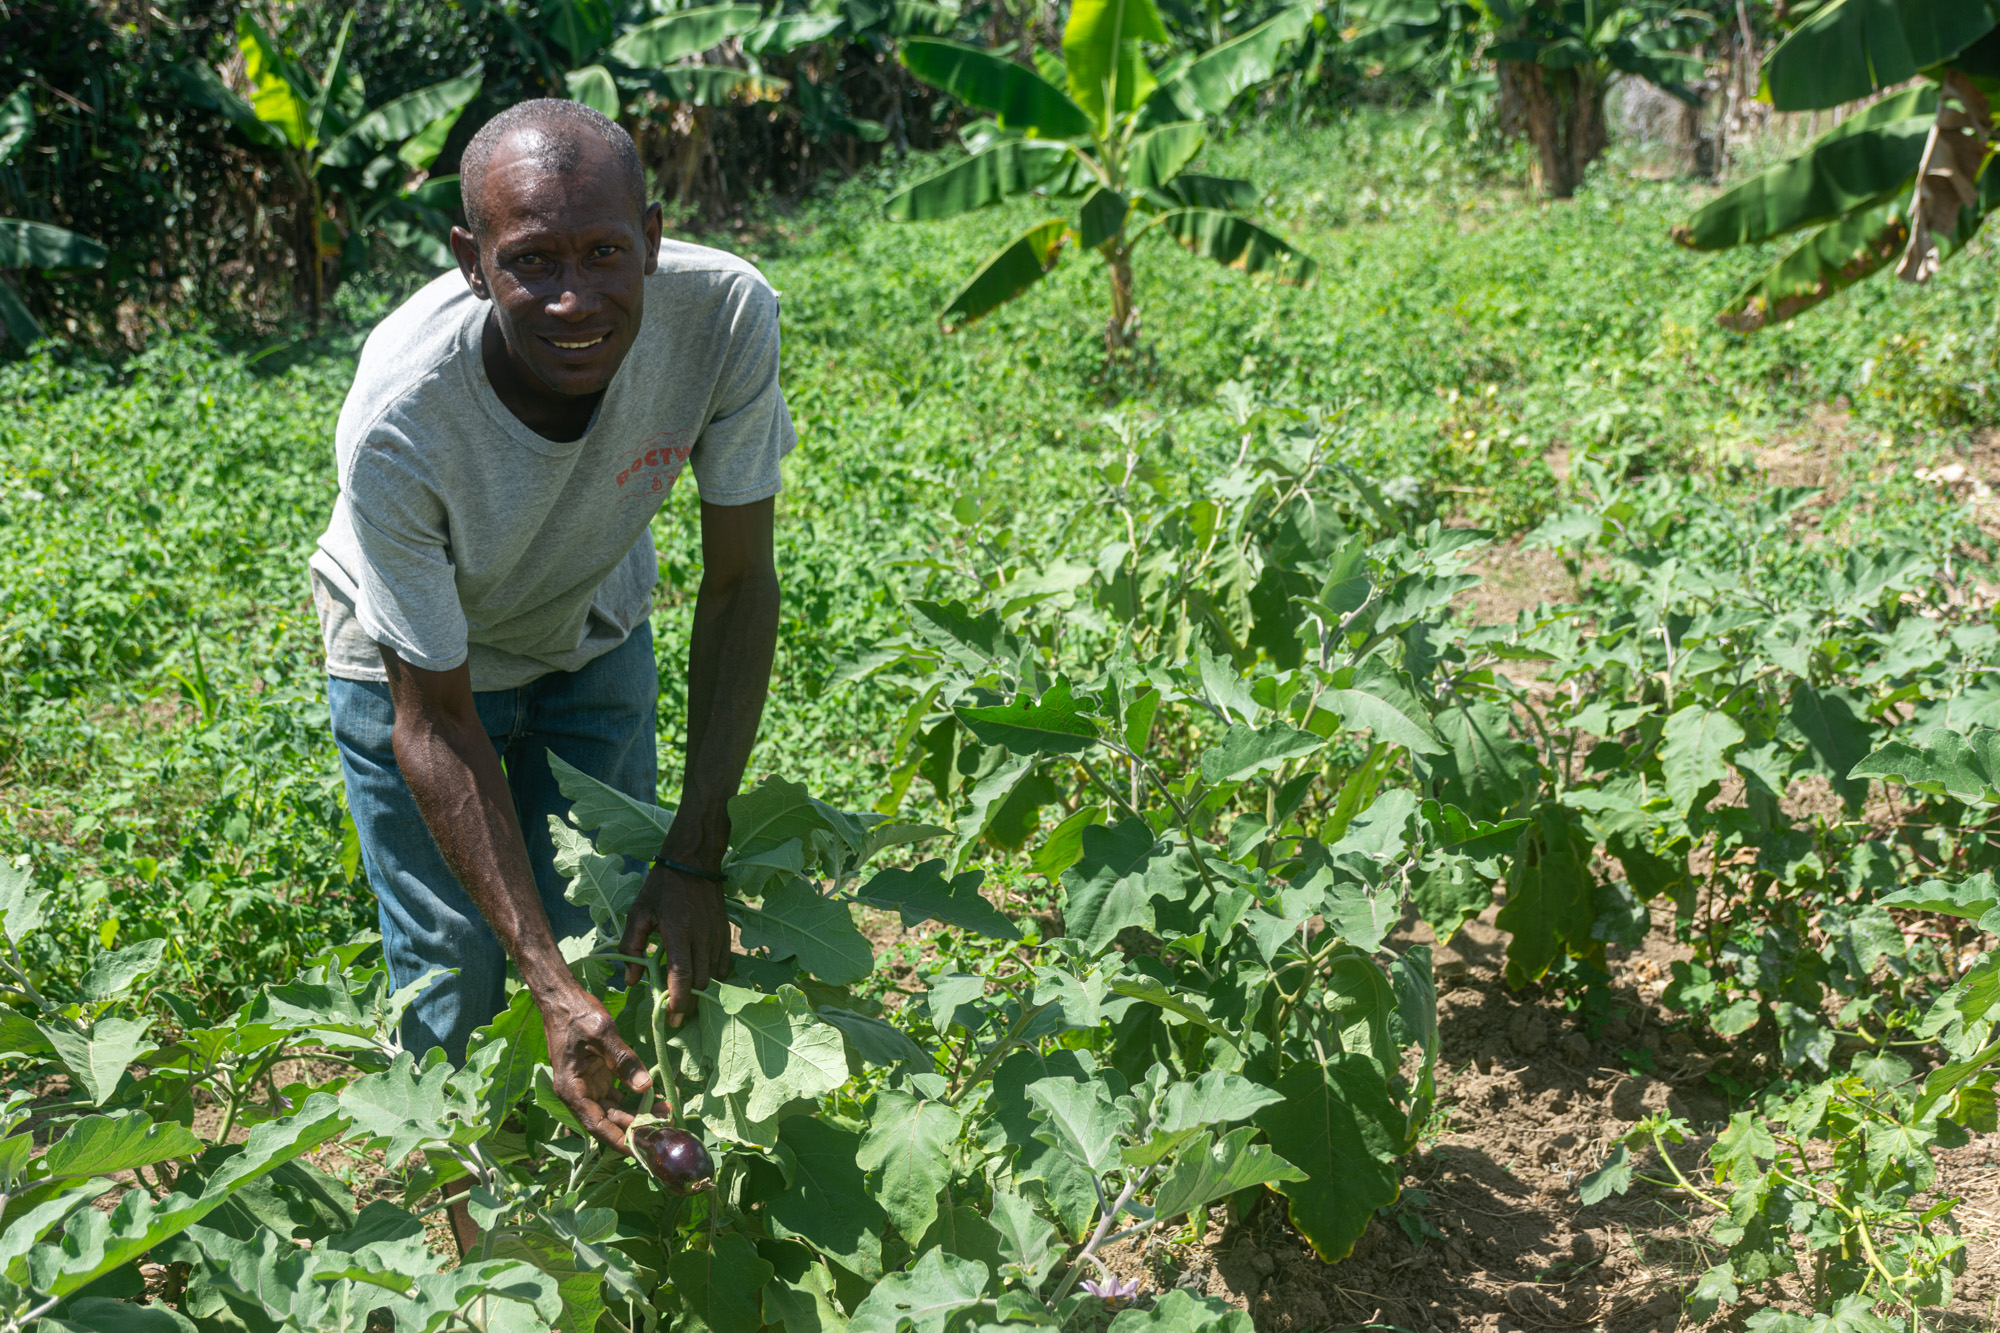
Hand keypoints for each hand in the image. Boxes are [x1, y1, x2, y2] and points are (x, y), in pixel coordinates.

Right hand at [538, 984, 650, 1153]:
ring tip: (664, 1110)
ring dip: (635, 1112)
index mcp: (571, 1089)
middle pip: (606, 1120)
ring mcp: (586, 1085)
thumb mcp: (602, 1034)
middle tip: (663, 1125)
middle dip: (634, 1125)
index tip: (639, 1149)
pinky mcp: (595, 1076)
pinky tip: (652, 1097)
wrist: (562, 998)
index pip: (595, 1125)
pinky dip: (631, 1098)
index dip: (617, 1139)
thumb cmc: (578, 1015)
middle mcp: (577, 1093)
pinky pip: (614, 1095)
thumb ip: (623, 1061)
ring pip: (612, 1109)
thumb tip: (645, 1086)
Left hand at [621, 863, 732, 1024]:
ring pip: (713, 976)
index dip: (678, 1001)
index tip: (672, 1020)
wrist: (693, 862)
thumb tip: (632, 980)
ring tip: (686, 1001)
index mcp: (678, 931)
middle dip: (689, 1004)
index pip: (682, 975)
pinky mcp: (725, 933)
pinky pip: (724, 965)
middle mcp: (702, 936)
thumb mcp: (639, 912)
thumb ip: (633, 946)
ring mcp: (717, 935)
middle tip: (675, 1016)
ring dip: (700, 992)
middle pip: (700, 982)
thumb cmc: (661, 886)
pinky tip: (700, 979)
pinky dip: (713, 977)